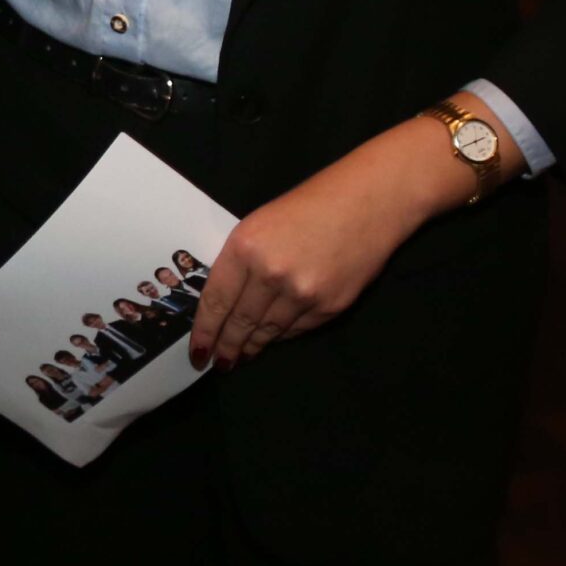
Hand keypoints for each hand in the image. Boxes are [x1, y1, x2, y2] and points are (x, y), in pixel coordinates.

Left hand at [189, 113, 503, 369]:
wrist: (367, 203)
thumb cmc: (308, 205)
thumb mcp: (259, 224)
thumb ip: (241, 261)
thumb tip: (225, 301)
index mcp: (245, 247)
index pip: (216, 300)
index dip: (205, 330)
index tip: (197, 351)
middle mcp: (271, 274)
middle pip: (241, 322)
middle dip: (226, 346)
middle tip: (216, 363)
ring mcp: (303, 294)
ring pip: (269, 331)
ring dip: (253, 346)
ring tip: (240, 356)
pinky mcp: (330, 306)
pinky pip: (297, 330)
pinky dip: (282, 337)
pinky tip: (272, 340)